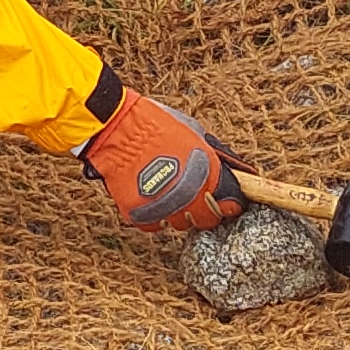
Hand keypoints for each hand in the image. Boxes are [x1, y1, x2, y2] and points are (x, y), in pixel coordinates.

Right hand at [80, 84, 246, 233]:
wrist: (118, 128)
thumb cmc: (154, 124)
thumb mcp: (194, 133)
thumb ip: (213, 157)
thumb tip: (231, 170)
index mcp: (207, 173)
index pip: (229, 204)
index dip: (227, 203)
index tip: (223, 202)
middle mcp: (189, 194)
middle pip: (206, 219)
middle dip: (203, 210)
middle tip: (193, 198)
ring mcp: (164, 207)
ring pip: (180, 224)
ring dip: (178, 212)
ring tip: (167, 192)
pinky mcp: (140, 214)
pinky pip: (155, 225)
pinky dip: (154, 215)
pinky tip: (151, 197)